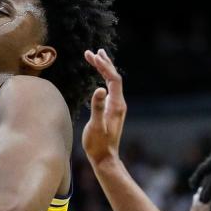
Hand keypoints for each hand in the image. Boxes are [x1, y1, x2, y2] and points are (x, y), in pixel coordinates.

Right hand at [81, 49, 126, 168]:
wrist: (104, 158)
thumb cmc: (98, 144)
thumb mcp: (95, 126)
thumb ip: (97, 108)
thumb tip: (99, 89)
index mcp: (116, 105)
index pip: (113, 79)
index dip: (104, 66)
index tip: (93, 55)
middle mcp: (118, 104)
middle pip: (113, 78)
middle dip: (103, 63)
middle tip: (92, 52)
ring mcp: (115, 107)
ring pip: (112, 83)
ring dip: (104, 69)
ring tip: (97, 57)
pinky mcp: (111, 111)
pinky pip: (109, 90)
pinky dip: (103, 79)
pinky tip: (99, 78)